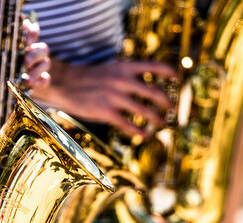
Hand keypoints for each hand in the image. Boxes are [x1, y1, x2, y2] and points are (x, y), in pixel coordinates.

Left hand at [20, 19, 50, 89]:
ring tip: (27, 79)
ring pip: (46, 63)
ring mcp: (37, 66)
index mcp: (23, 42)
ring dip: (37, 70)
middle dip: (35, 55)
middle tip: (26, 62)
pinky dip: (41, 81)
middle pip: (43, 48)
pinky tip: (32, 84)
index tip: (27, 41)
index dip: (32, 33)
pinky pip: (46, 79)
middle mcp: (32, 52)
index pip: (33, 31)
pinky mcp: (39, 80)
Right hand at [39, 59, 176, 138]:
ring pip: (144, 110)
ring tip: (163, 124)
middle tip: (173, 108)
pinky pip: (127, 124)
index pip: (154, 66)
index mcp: (124, 67)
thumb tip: (145, 87)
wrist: (64, 83)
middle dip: (167, 102)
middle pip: (154, 92)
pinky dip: (138, 131)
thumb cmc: (87, 78)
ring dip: (156, 119)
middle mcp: (123, 80)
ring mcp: (115, 97)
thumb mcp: (109, 69)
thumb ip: (127, 75)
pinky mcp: (106, 112)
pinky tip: (144, 135)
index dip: (169, 72)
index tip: (178, 78)